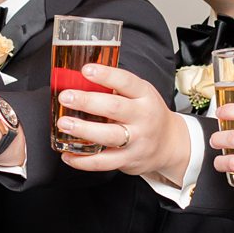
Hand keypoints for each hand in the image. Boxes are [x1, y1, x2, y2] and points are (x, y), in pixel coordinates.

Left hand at [53, 63, 195, 179]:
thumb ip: (116, 88)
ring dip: (83, 130)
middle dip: (87, 101)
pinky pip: (103, 162)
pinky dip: (83, 161)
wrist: (169, 144)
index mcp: (145, 96)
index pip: (126, 82)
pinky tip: (68, 154)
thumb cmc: (148, 114)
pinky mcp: (128, 160)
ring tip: (63, 124)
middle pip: (114, 108)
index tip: (86, 70)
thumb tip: (78, 78)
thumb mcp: (140, 95)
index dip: (106, 75)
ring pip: (109, 136)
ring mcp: (137, 140)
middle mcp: (143, 117)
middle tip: (66, 97)